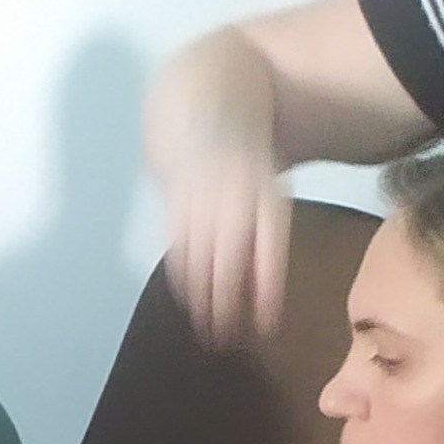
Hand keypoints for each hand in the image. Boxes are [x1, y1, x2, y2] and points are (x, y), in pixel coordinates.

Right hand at [158, 147, 289, 347]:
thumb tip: (263, 285)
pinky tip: (186, 295)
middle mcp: (232, 202)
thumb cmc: (246, 151)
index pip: (267, 252)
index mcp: (264, 196)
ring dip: (201, 298)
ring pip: (200, 259)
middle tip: (225, 340)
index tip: (265, 325)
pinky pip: (177, 245)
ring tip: (204, 329)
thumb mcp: (268, 185)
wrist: (206, 102)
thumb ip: (265, 231)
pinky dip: (181, 274)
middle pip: (229, 263)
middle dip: (226, 304)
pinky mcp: (175, 201)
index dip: (265, 290)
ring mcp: (200, 202)